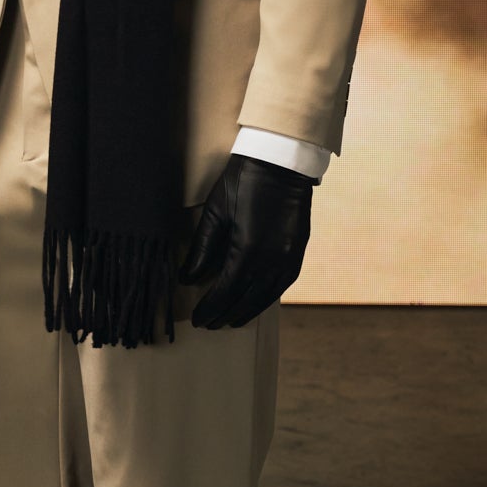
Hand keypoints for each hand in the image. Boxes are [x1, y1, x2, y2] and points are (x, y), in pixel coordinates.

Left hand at [182, 153, 311, 328]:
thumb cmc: (243, 182)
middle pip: (245, 300)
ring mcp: (288, 258)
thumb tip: (188, 278)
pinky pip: (282, 285)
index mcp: (247, 252)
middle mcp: (271, 261)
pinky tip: (257, 301)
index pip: (225, 293)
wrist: (281, 162)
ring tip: (231, 320)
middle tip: (211, 324)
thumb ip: (202, 249)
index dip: (210, 309)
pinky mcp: (298, 252)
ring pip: (266, 297)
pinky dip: (267, 298)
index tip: (198, 320)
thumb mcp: (215, 213)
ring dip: (247, 311)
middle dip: (226, 315)